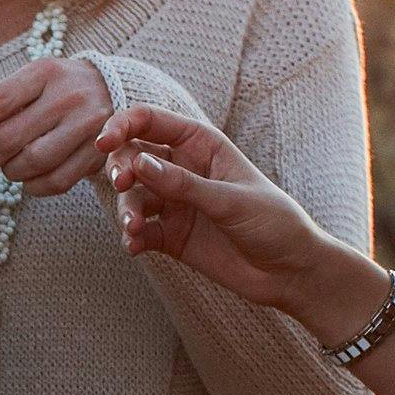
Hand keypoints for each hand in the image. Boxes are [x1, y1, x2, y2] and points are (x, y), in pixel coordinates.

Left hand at [0, 56, 112, 194]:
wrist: (115, 89)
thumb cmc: (57, 89)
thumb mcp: (31, 81)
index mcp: (43, 72)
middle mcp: (67, 96)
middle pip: (8, 138)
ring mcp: (87, 125)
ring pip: (31, 163)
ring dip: (9, 173)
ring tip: (7, 168)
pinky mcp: (98, 153)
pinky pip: (56, 181)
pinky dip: (34, 187)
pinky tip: (28, 180)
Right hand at [102, 104, 354, 322]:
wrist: (290, 272)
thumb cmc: (273, 223)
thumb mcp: (231, 200)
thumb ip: (184, 184)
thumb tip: (139, 163)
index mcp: (201, 144)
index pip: (150, 122)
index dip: (122, 126)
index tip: (104, 143)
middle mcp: (182, 169)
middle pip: (133, 156)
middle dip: (121, 168)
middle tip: (123, 184)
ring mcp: (175, 203)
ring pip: (133, 196)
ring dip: (126, 208)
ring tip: (133, 227)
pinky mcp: (170, 235)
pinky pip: (140, 230)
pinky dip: (132, 236)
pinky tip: (134, 246)